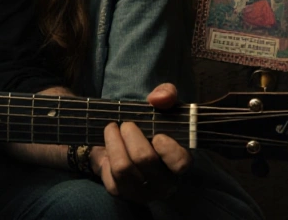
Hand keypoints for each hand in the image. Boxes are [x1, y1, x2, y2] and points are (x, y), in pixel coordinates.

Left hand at [91, 83, 190, 202]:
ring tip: (112, 129)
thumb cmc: (148, 126)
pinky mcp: (121, 193)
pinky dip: (107, 155)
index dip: (167, 147)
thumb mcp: (160, 105)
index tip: (157, 134)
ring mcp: (142, 192)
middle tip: (126, 124)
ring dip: (114, 142)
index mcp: (179, 163)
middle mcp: (164, 183)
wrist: (122, 141)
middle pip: (144, 159)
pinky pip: (109, 174)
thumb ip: (166, 95)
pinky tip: (110, 147)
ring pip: (123, 167)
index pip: (181, 163)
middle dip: (131, 135)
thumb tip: (158, 98)